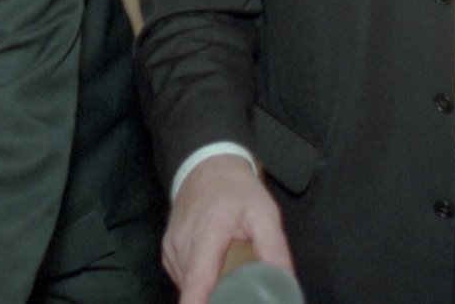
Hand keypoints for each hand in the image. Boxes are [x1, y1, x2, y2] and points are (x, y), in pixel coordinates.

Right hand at [163, 154, 292, 303]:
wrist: (206, 164)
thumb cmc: (236, 188)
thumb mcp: (265, 213)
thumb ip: (275, 249)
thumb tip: (287, 284)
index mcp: (206, 234)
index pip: (196, 282)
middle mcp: (182, 243)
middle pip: (193, 290)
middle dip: (213, 298)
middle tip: (237, 293)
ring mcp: (171, 248)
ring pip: (187, 286)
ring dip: (206, 290)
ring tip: (227, 279)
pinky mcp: (168, 251)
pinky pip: (182, 277)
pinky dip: (197, 281)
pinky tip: (213, 270)